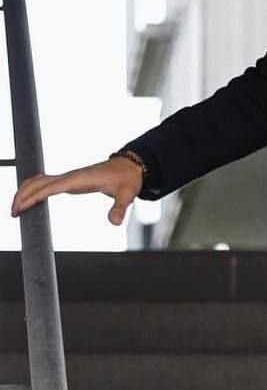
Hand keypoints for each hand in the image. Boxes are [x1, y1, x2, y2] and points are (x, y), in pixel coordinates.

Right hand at [10, 156, 143, 226]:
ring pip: (39, 181)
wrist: (130, 167)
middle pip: (38, 182)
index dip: (33, 196)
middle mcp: (70, 177)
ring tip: (16, 209)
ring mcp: (69, 178)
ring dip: (25, 191)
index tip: (20, 207)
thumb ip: (120, 208)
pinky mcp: (70, 181)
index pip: (50, 187)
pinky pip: (46, 183)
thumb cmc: (127, 179)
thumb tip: (115, 222)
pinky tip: (29, 199)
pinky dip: (34, 189)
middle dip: (23, 195)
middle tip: (13, 213)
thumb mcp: (126, 194)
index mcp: (79, 179)